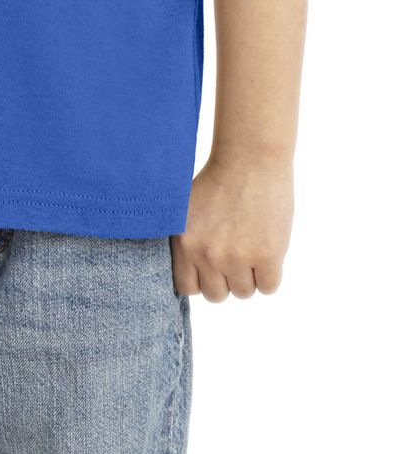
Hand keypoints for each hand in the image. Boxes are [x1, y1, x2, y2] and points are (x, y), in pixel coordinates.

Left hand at [171, 157, 293, 300]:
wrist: (251, 158)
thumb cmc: (219, 179)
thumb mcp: (186, 209)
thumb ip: (186, 242)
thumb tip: (191, 273)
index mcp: (184, 243)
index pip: (187, 288)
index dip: (202, 279)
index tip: (211, 267)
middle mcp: (206, 254)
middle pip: (217, 295)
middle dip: (226, 280)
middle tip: (235, 255)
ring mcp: (236, 257)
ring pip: (244, 292)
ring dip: (250, 276)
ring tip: (252, 246)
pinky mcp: (267, 255)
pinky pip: (269, 287)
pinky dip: (270, 274)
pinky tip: (268, 250)